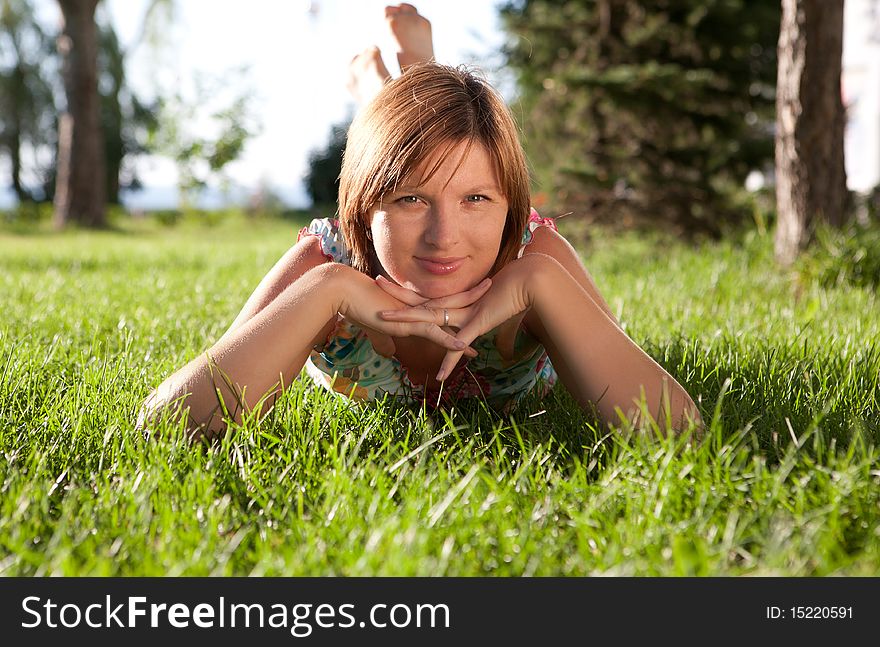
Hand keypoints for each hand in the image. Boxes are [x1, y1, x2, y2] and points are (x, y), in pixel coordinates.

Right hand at [333, 265, 480, 356]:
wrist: (344, 292)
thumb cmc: (356, 306)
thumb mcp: (374, 328)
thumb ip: (383, 340)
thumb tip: (387, 352)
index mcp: (415, 306)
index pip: (443, 306)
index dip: (460, 306)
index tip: (475, 305)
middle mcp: (419, 308)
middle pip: (453, 303)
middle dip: (475, 300)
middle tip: (494, 293)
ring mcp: (415, 315)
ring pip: (449, 316)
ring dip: (471, 319)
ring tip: (492, 321)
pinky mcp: (406, 323)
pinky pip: (433, 333)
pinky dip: (448, 341)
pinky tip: (463, 346)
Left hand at [378, 256, 540, 379]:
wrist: (532, 281)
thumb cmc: (519, 295)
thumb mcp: (505, 319)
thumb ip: (501, 337)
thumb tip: (504, 352)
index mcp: (460, 303)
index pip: (430, 298)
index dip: (412, 293)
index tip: (394, 286)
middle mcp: (458, 306)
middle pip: (422, 301)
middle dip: (397, 293)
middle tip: (376, 281)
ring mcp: (465, 315)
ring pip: (429, 318)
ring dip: (405, 320)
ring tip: (381, 320)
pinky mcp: (477, 324)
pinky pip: (458, 345)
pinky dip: (449, 361)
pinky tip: (439, 376)